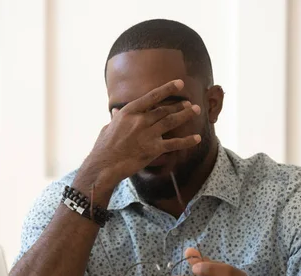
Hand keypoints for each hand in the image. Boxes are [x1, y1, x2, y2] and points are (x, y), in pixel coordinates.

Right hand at [83, 79, 201, 188]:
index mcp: (129, 112)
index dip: (167, 89)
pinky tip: (197, 138)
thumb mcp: (108, 127)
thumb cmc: (103, 147)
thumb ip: (116, 117)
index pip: (152, 97)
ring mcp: (148, 134)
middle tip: (190, 103)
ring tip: (196, 110)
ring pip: (172, 121)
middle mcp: (140, 120)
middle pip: (164, 110)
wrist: (104, 166)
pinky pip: (174, 143)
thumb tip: (116, 110)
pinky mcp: (153, 150)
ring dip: (186, 115)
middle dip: (179, 105)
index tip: (179, 83)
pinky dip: (187, 141)